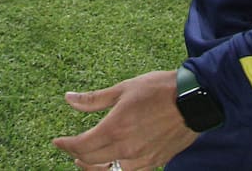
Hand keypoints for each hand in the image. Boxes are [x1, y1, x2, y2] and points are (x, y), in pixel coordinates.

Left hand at [52, 71, 196, 170]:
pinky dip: (115, 170)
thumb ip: (94, 99)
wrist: (194, 101)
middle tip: (70, 148)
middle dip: (76, 156)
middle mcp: (126, 149)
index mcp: (115, 128)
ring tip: (86, 160)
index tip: (57, 142)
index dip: (66, 145)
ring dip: (94, 167)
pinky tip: (113, 163)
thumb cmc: (158, 90)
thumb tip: (69, 98)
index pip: (81, 146)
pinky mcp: (155, 162)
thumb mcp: (123, 89)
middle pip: (92, 161)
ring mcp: (142, 159)